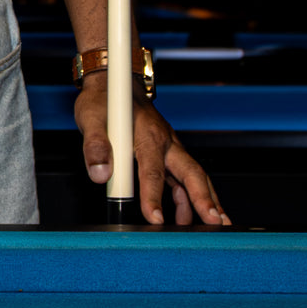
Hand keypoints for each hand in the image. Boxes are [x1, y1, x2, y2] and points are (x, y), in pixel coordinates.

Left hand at [73, 71, 228, 225]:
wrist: (113, 84)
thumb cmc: (104, 100)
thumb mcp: (90, 119)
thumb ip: (95, 147)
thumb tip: (100, 175)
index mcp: (147, 135)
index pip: (152, 171)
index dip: (153, 196)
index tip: (155, 218)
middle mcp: (164, 141)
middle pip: (191, 172)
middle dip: (204, 198)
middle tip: (215, 222)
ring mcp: (169, 147)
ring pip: (193, 176)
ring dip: (205, 200)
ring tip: (214, 224)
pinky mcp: (166, 152)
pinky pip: (183, 176)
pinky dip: (189, 196)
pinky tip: (188, 215)